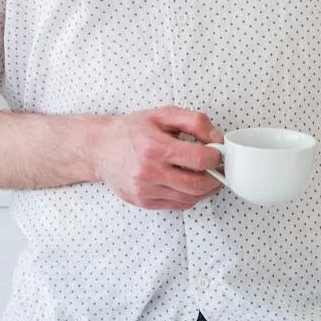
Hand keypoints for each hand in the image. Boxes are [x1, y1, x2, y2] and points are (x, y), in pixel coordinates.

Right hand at [92, 107, 222, 209]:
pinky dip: (190, 197)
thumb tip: (217, 139)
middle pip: (198, 185)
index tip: (218, 153)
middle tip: (219, 169)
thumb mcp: (163, 114)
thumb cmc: (132, 130)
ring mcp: (145, 190)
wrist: (100, 148)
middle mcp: (149, 171)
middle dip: (216, 178)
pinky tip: (190, 184)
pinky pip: (177, 205)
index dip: (216, 157)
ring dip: (206, 190)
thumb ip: (194, 121)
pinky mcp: (143, 201)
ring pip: (190, 198)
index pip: (199, 159)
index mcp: (155, 147)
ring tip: (207, 176)